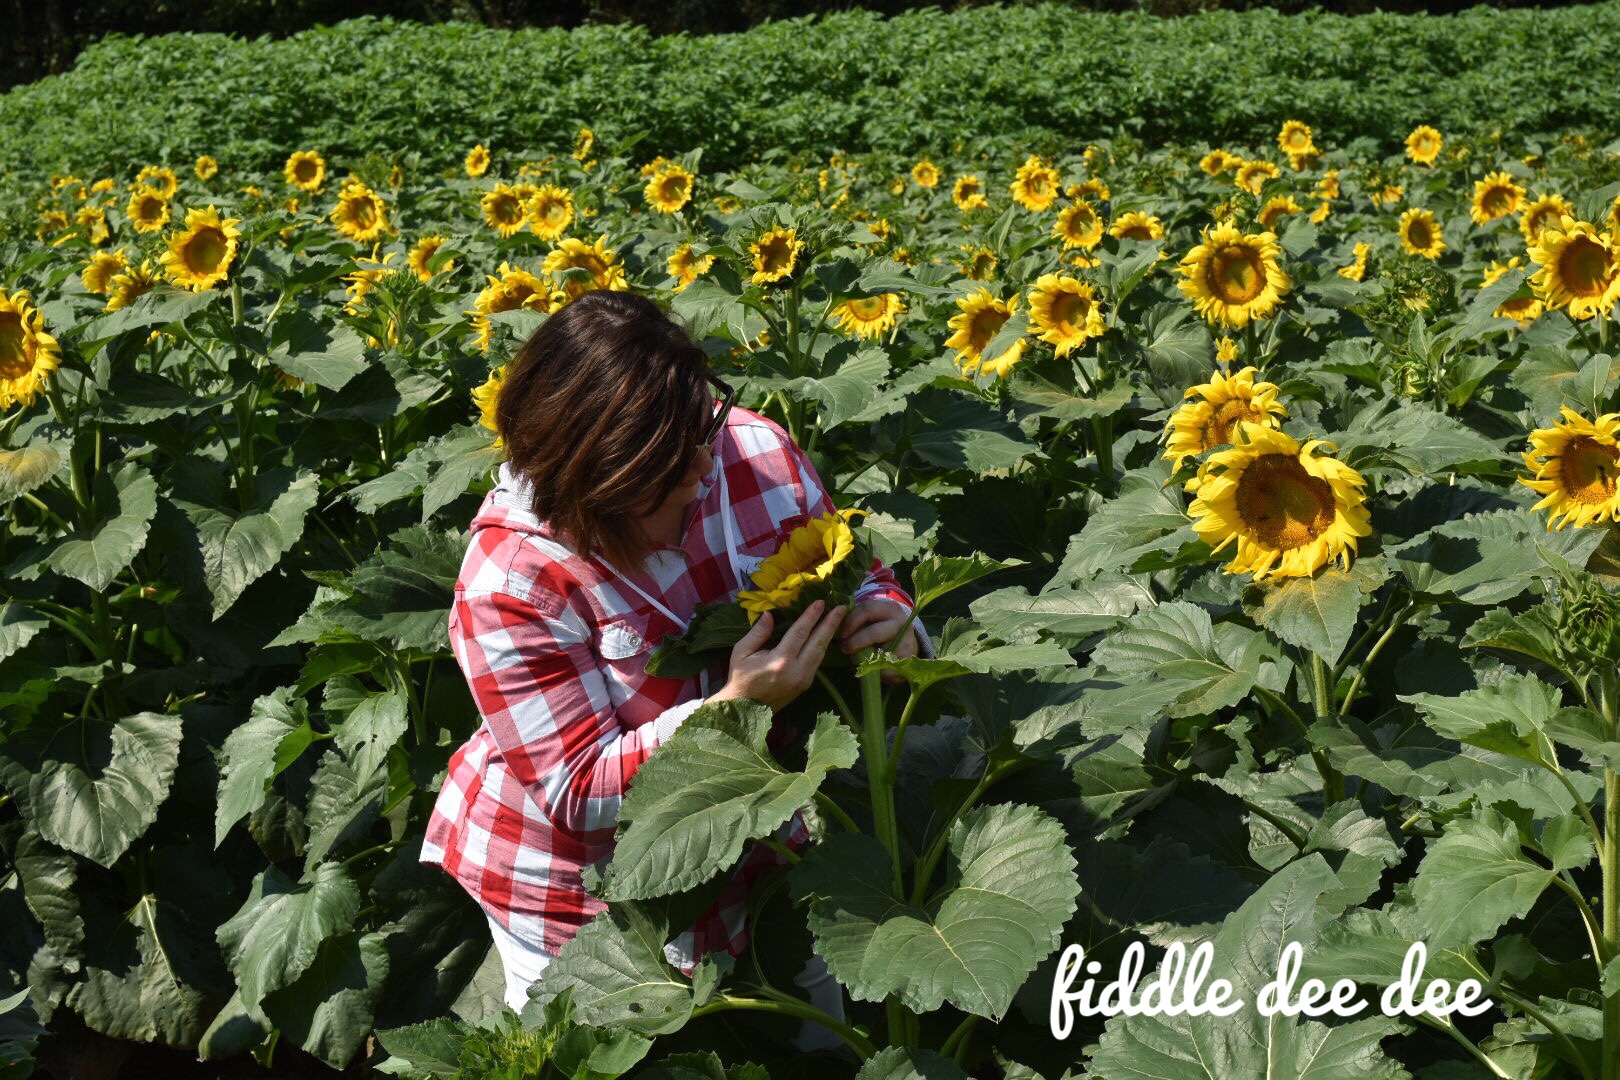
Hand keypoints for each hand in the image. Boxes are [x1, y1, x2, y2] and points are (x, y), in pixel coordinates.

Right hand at [710, 600, 846, 711]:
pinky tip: (826, 636)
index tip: (820, 602)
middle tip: (842, 607)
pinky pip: (817, 662)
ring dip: (830, 634)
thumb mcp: (741, 652)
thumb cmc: (740, 679)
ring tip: (838, 618)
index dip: (811, 616)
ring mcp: (804, 680)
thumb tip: (770, 614)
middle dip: (831, 623)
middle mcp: (797, 671)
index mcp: (780, 661)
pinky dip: (822, 647)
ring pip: (821, 653)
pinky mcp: (805, 685)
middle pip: (818, 642)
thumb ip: (758, 633)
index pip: (800, 633)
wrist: (744, 710)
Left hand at [838, 599, 919, 683]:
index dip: (850, 622)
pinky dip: (874, 670)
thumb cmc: (879, 629)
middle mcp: (900, 622)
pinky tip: (870, 667)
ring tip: (856, 659)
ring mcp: (907, 640)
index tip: (840, 633)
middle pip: (874, 632)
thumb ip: (856, 621)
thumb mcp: (871, 620)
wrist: (904, 643)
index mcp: (888, 608)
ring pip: (879, 653)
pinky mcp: (907, 659)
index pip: (866, 610)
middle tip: (844, 648)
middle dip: (855, 642)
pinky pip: (885, 668)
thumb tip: (832, 627)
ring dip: (863, 659)